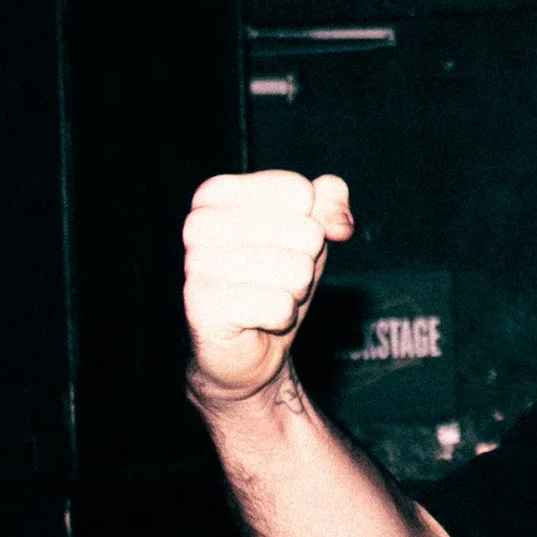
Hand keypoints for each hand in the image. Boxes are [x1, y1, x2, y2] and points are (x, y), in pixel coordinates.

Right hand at [181, 171, 352, 403]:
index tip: (285, 244)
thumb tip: (340, 224)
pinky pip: (280, 306)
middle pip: (306, 231)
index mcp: (217, 192)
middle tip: (276, 278)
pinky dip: (282, 317)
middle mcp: (199, 223)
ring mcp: (195, 264)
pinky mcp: (203, 305)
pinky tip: (258, 319)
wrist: (248, 345)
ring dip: (294, 291)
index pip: (299, 191)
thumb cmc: (275, 277)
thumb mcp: (309, 229)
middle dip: (305, 261)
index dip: (311, 223)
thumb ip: (329, 201)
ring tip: (266, 297)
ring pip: (297, 270)